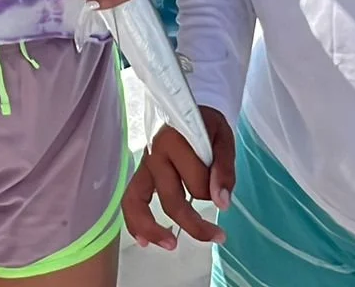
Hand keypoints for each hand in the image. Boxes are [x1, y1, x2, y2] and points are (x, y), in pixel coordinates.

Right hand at [122, 107, 237, 249]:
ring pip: (138, 202)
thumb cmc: (206, 124)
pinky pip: (130, 200)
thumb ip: (224, 168)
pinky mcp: (141, 174)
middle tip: (219, 237)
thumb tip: (222, 202)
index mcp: (175, 140)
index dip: (214, 190)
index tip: (224, 191)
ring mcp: (144, 165)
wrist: (187, 108)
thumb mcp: (223, 138)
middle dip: (196, 223)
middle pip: (172, 200)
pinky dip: (134, 222)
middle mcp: (154, 153)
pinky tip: (144, 241)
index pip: (196, 181)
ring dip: (154, 229)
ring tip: (171, 245)